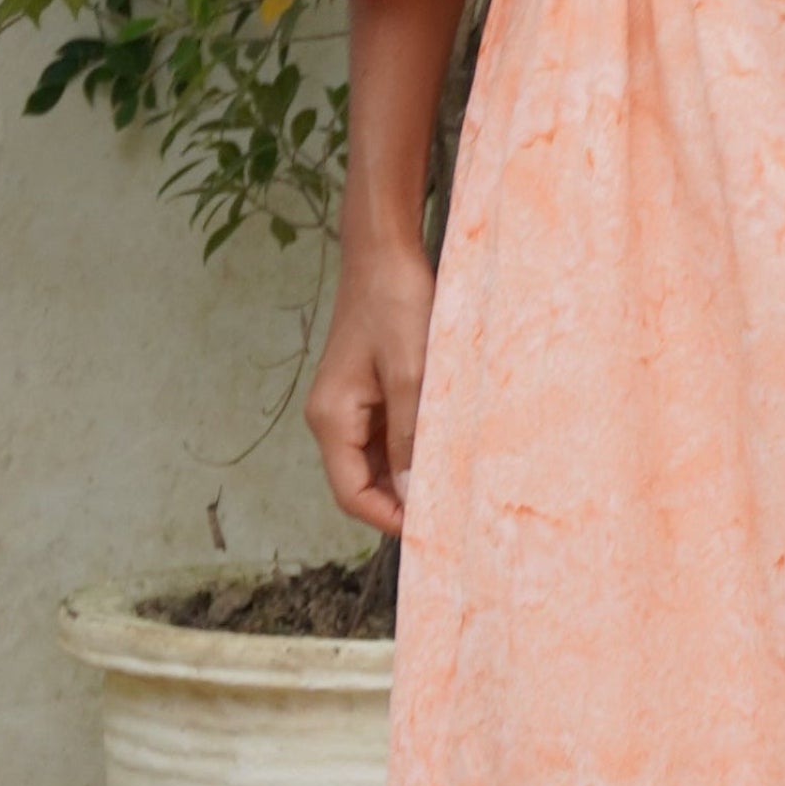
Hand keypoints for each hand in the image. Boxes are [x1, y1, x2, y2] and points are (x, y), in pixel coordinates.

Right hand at [307, 236, 435, 532]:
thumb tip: (412, 494)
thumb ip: (409, 435)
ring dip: (409, 477)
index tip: (432, 532)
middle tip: (451, 516)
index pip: (352, 494)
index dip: (388, 520)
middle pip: (362, 484)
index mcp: (331, 418)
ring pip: (377, 463)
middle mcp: (332, 418)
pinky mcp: (367, 392)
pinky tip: (444, 451)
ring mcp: (348, 406)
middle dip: (401, 504)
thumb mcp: (410, 373)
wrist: (384, 253)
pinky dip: (411, 450)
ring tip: (454, 487)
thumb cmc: (396, 304)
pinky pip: (387, 437)